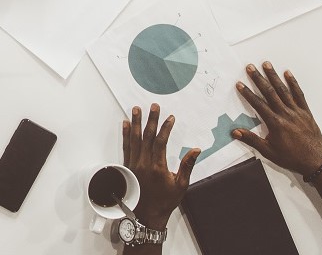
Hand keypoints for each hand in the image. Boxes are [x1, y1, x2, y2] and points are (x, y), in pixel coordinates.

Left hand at [123, 104, 199, 229]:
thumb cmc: (165, 201)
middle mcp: (144, 163)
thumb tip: (196, 150)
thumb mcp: (180, 185)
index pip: (161, 141)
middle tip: (154, 106)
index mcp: (157, 167)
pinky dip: (125, 134)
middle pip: (147, 136)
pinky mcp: (127, 166)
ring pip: (134, 139)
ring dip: (136, 122)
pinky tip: (125, 123)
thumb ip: (187, 165)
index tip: (170, 117)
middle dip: (151, 119)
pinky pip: (126, 146)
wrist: (146, 215)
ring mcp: (134, 164)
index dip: (165, 128)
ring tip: (136, 109)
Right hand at [234, 62, 321, 176]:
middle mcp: (285, 114)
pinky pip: (299, 94)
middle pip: (269, 92)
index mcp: (275, 123)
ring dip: (273, 76)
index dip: (248, 93)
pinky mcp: (306, 112)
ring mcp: (296, 111)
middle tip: (250, 67)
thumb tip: (235, 132)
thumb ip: (252, 140)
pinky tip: (288, 73)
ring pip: (283, 90)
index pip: (258, 104)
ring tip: (266, 64)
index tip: (240, 84)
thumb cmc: (292, 158)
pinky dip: (293, 83)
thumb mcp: (269, 151)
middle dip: (258, 78)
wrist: (315, 162)